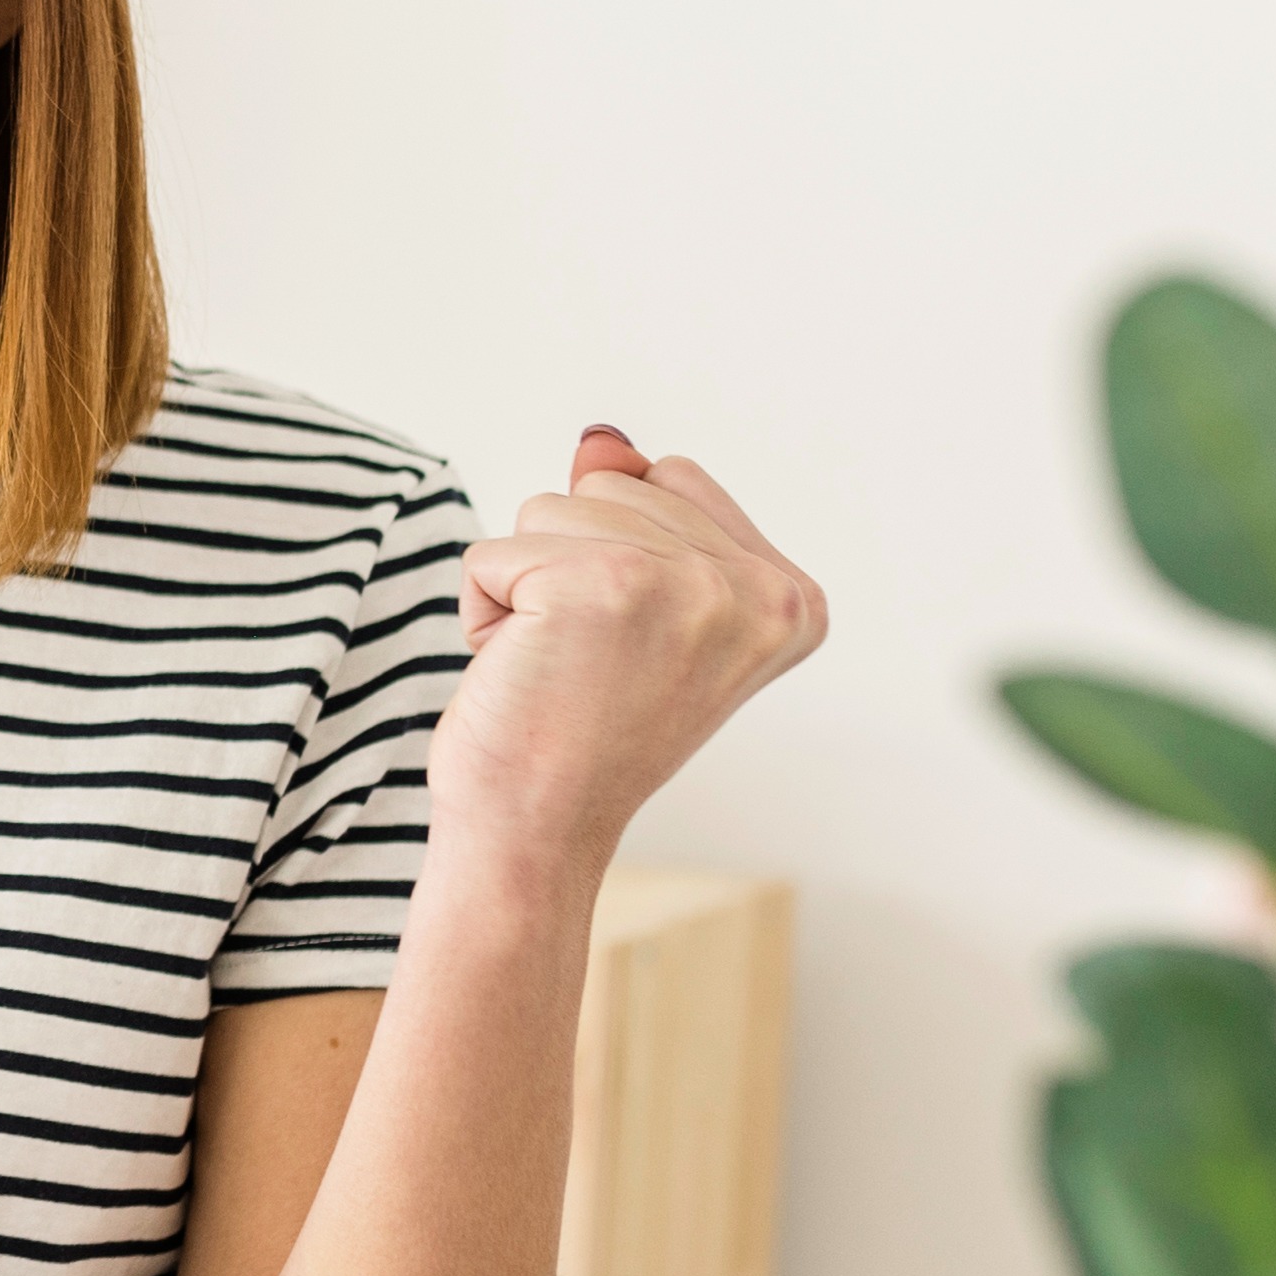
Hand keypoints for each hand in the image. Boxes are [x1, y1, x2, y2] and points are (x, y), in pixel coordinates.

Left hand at [433, 426, 826, 862]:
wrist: (536, 834)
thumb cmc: (581, 732)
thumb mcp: (636, 607)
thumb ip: (636, 512)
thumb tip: (603, 440)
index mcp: (793, 598)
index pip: (671, 480)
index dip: (621, 555)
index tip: (636, 647)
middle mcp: (759, 591)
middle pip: (610, 485)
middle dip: (569, 566)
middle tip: (589, 665)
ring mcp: (687, 585)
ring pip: (550, 508)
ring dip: (526, 588)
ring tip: (558, 669)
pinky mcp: (600, 586)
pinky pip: (491, 551)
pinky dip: (482, 610)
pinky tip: (521, 674)